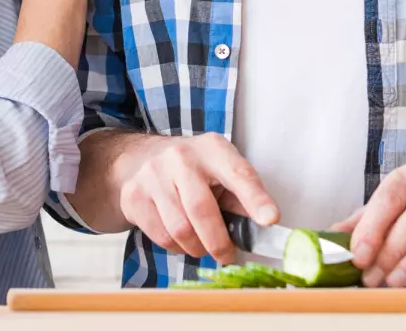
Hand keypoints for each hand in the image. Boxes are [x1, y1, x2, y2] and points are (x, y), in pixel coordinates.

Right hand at [117, 133, 277, 263]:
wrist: (140, 158)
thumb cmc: (193, 170)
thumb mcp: (221, 171)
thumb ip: (242, 197)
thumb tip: (265, 227)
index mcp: (213, 148)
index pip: (238, 173)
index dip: (255, 198)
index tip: (271, 219)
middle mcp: (181, 157)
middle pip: (202, 210)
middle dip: (219, 243)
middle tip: (227, 256)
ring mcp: (153, 175)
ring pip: (180, 230)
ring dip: (196, 248)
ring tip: (202, 245)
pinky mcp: (134, 196)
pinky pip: (161, 236)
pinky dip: (176, 247)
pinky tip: (180, 238)